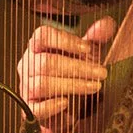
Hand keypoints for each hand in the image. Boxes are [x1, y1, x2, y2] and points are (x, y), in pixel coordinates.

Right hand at [17, 17, 115, 132]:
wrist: (71, 103)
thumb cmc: (75, 72)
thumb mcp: (88, 54)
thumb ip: (97, 38)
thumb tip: (105, 24)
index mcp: (39, 46)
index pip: (43, 35)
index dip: (65, 41)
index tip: (88, 49)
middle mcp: (29, 63)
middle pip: (46, 62)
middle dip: (77, 68)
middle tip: (101, 72)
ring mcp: (27, 85)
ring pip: (41, 84)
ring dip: (71, 85)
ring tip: (94, 86)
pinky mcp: (30, 107)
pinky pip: (34, 108)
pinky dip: (51, 106)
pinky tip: (66, 103)